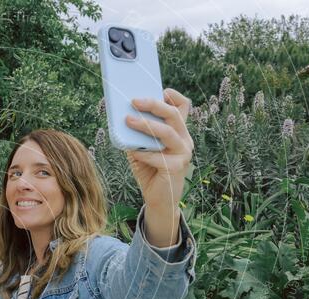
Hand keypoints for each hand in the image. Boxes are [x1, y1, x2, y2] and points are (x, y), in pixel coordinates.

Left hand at [124, 88, 193, 211]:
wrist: (158, 199)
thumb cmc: (150, 171)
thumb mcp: (142, 148)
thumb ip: (138, 135)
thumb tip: (124, 117)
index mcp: (178, 132)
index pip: (183, 107)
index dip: (174, 96)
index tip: (160, 90)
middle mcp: (185, 140)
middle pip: (174, 114)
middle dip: (154, 104)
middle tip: (134, 101)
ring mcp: (183, 153)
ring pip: (167, 132)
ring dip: (146, 125)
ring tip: (128, 120)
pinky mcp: (177, 167)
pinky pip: (159, 156)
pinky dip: (144, 153)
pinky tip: (133, 153)